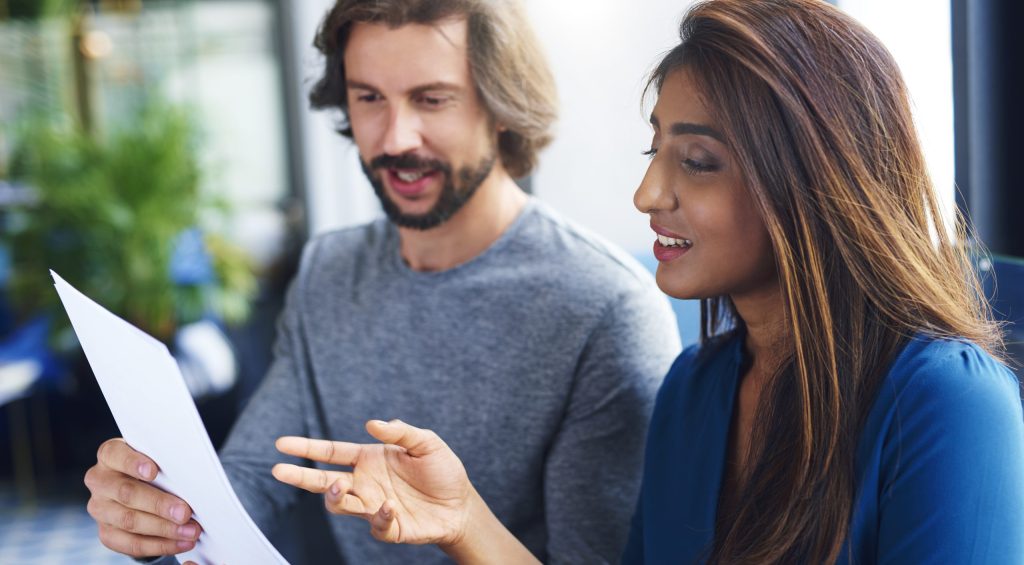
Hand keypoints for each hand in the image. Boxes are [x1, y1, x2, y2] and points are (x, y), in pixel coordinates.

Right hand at [84, 438, 201, 556]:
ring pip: (129, 521)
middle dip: (159, 504)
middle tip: (185, 512)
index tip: (153, 471)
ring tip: (190, 531)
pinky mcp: (106, 532)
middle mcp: (100, 481)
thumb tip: (192, 475)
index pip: (115, 454)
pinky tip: (180, 543)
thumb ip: (167, 463)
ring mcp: (100, 508)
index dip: (133, 463)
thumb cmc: (156, 468)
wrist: (142, 490)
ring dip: (163, 528)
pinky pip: (131, 544)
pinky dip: (159, 545)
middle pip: (126, 493)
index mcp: (110, 456)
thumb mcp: (158, 459)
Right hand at [272, 419, 471, 545]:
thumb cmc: (442, 470)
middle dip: (300, 476)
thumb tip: (372, 423)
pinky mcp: (388, 527)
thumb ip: (401, 432)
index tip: (282, 444)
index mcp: (369, 460)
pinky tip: (388, 506)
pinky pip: (374, 526)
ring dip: (336, 496)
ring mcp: (373, 506)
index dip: (307, 449)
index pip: (331, 453)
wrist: (461, 504)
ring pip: (340, 505)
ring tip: (341, 484)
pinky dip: (378, 516)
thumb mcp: (426, 443)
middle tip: (279, 470)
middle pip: (323, 481)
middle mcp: (365, 483)